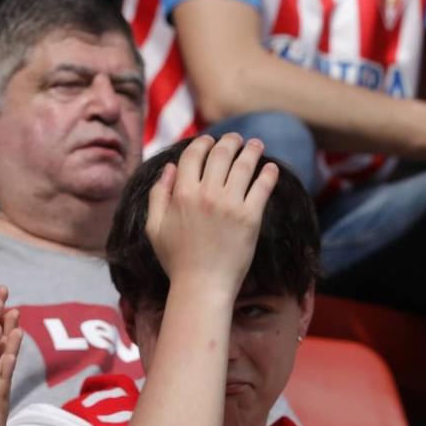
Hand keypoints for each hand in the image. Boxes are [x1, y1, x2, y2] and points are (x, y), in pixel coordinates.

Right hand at [143, 133, 277, 295]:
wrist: (201, 287)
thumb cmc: (176, 261)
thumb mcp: (155, 227)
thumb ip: (158, 195)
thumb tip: (169, 168)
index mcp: (182, 193)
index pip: (194, 154)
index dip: (203, 143)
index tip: (210, 141)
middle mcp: (206, 194)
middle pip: (221, 154)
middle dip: (230, 141)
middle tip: (237, 138)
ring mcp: (230, 205)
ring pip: (243, 165)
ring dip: (251, 150)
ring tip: (256, 144)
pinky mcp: (250, 218)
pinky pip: (262, 187)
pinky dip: (268, 174)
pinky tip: (271, 168)